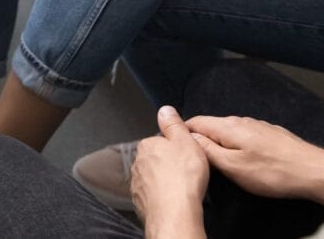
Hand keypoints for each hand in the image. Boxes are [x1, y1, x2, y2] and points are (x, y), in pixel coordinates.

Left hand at [132, 106, 208, 237]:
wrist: (174, 212)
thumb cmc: (183, 178)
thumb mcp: (185, 141)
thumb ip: (174, 124)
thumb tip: (165, 110)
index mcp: (147, 146)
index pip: (160, 141)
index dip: (176, 148)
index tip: (186, 156)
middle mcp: (137, 163)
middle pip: (156, 159)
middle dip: (168, 164)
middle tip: (186, 172)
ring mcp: (137, 184)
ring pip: (152, 178)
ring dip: (164, 181)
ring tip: (181, 188)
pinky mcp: (140, 202)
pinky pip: (151, 195)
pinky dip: (161, 196)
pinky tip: (172, 199)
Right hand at [187, 115, 323, 210]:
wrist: (313, 171)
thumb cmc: (273, 172)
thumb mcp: (232, 167)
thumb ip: (208, 150)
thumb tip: (189, 137)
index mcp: (228, 126)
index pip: (195, 121)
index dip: (180, 131)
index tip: (170, 142)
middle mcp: (242, 121)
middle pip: (211, 125)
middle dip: (199, 137)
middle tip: (189, 154)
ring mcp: (258, 126)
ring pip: (228, 131)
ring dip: (217, 141)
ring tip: (211, 157)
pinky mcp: (270, 135)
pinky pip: (244, 136)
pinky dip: (234, 144)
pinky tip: (238, 157)